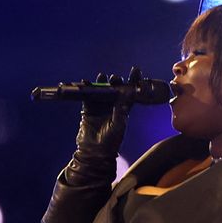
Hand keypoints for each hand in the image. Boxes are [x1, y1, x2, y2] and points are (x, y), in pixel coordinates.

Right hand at [63, 66, 140, 185]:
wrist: (94, 152)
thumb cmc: (111, 141)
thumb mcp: (118, 125)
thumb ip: (120, 111)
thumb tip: (126, 97)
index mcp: (123, 109)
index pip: (130, 93)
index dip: (133, 81)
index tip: (135, 71)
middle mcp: (112, 106)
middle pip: (115, 90)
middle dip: (116, 82)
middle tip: (115, 78)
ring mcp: (100, 107)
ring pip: (101, 91)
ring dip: (101, 84)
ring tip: (102, 76)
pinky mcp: (88, 110)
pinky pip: (87, 97)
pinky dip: (86, 90)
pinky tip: (86, 83)